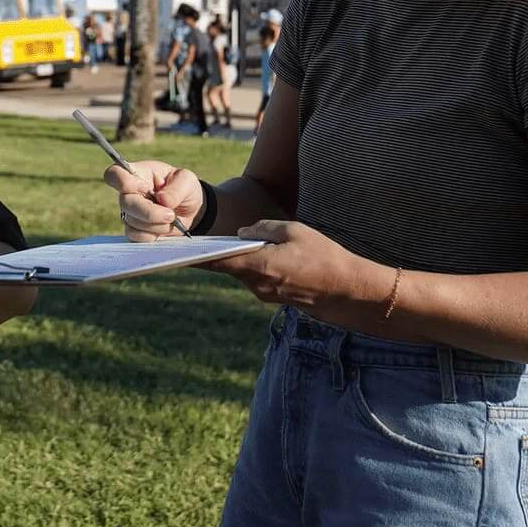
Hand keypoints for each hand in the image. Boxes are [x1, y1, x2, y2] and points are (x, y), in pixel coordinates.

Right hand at [103, 161, 204, 241]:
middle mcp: (129, 193)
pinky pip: (135, 236)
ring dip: (156, 224)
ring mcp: (129, 212)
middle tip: (170, 215)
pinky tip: (163, 229)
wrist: (189, 210)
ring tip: (172, 219)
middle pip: (125, 202)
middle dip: (149, 212)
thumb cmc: (184, 188)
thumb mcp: (187, 181)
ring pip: (132, 221)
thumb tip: (162, 200)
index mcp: (138, 174)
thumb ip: (177, 188)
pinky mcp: (134, 229)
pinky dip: (152, 235)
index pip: (115, 174)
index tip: (144, 187)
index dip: (124, 182)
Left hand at [206, 220, 390, 316]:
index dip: (196, 256)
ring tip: (250, 243)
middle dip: (221, 253)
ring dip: (242, 260)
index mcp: (258, 266)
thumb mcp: (294, 231)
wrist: (348, 290)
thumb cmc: (324, 257)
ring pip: (244, 272)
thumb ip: (263, 228)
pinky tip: (268, 256)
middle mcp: (257, 284)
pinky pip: (258, 279)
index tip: (179, 250)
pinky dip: (256, 267)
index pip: (216, 262)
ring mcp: (265, 294)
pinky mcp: (275, 298)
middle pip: (229, 266)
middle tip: (211, 239)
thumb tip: (242, 232)